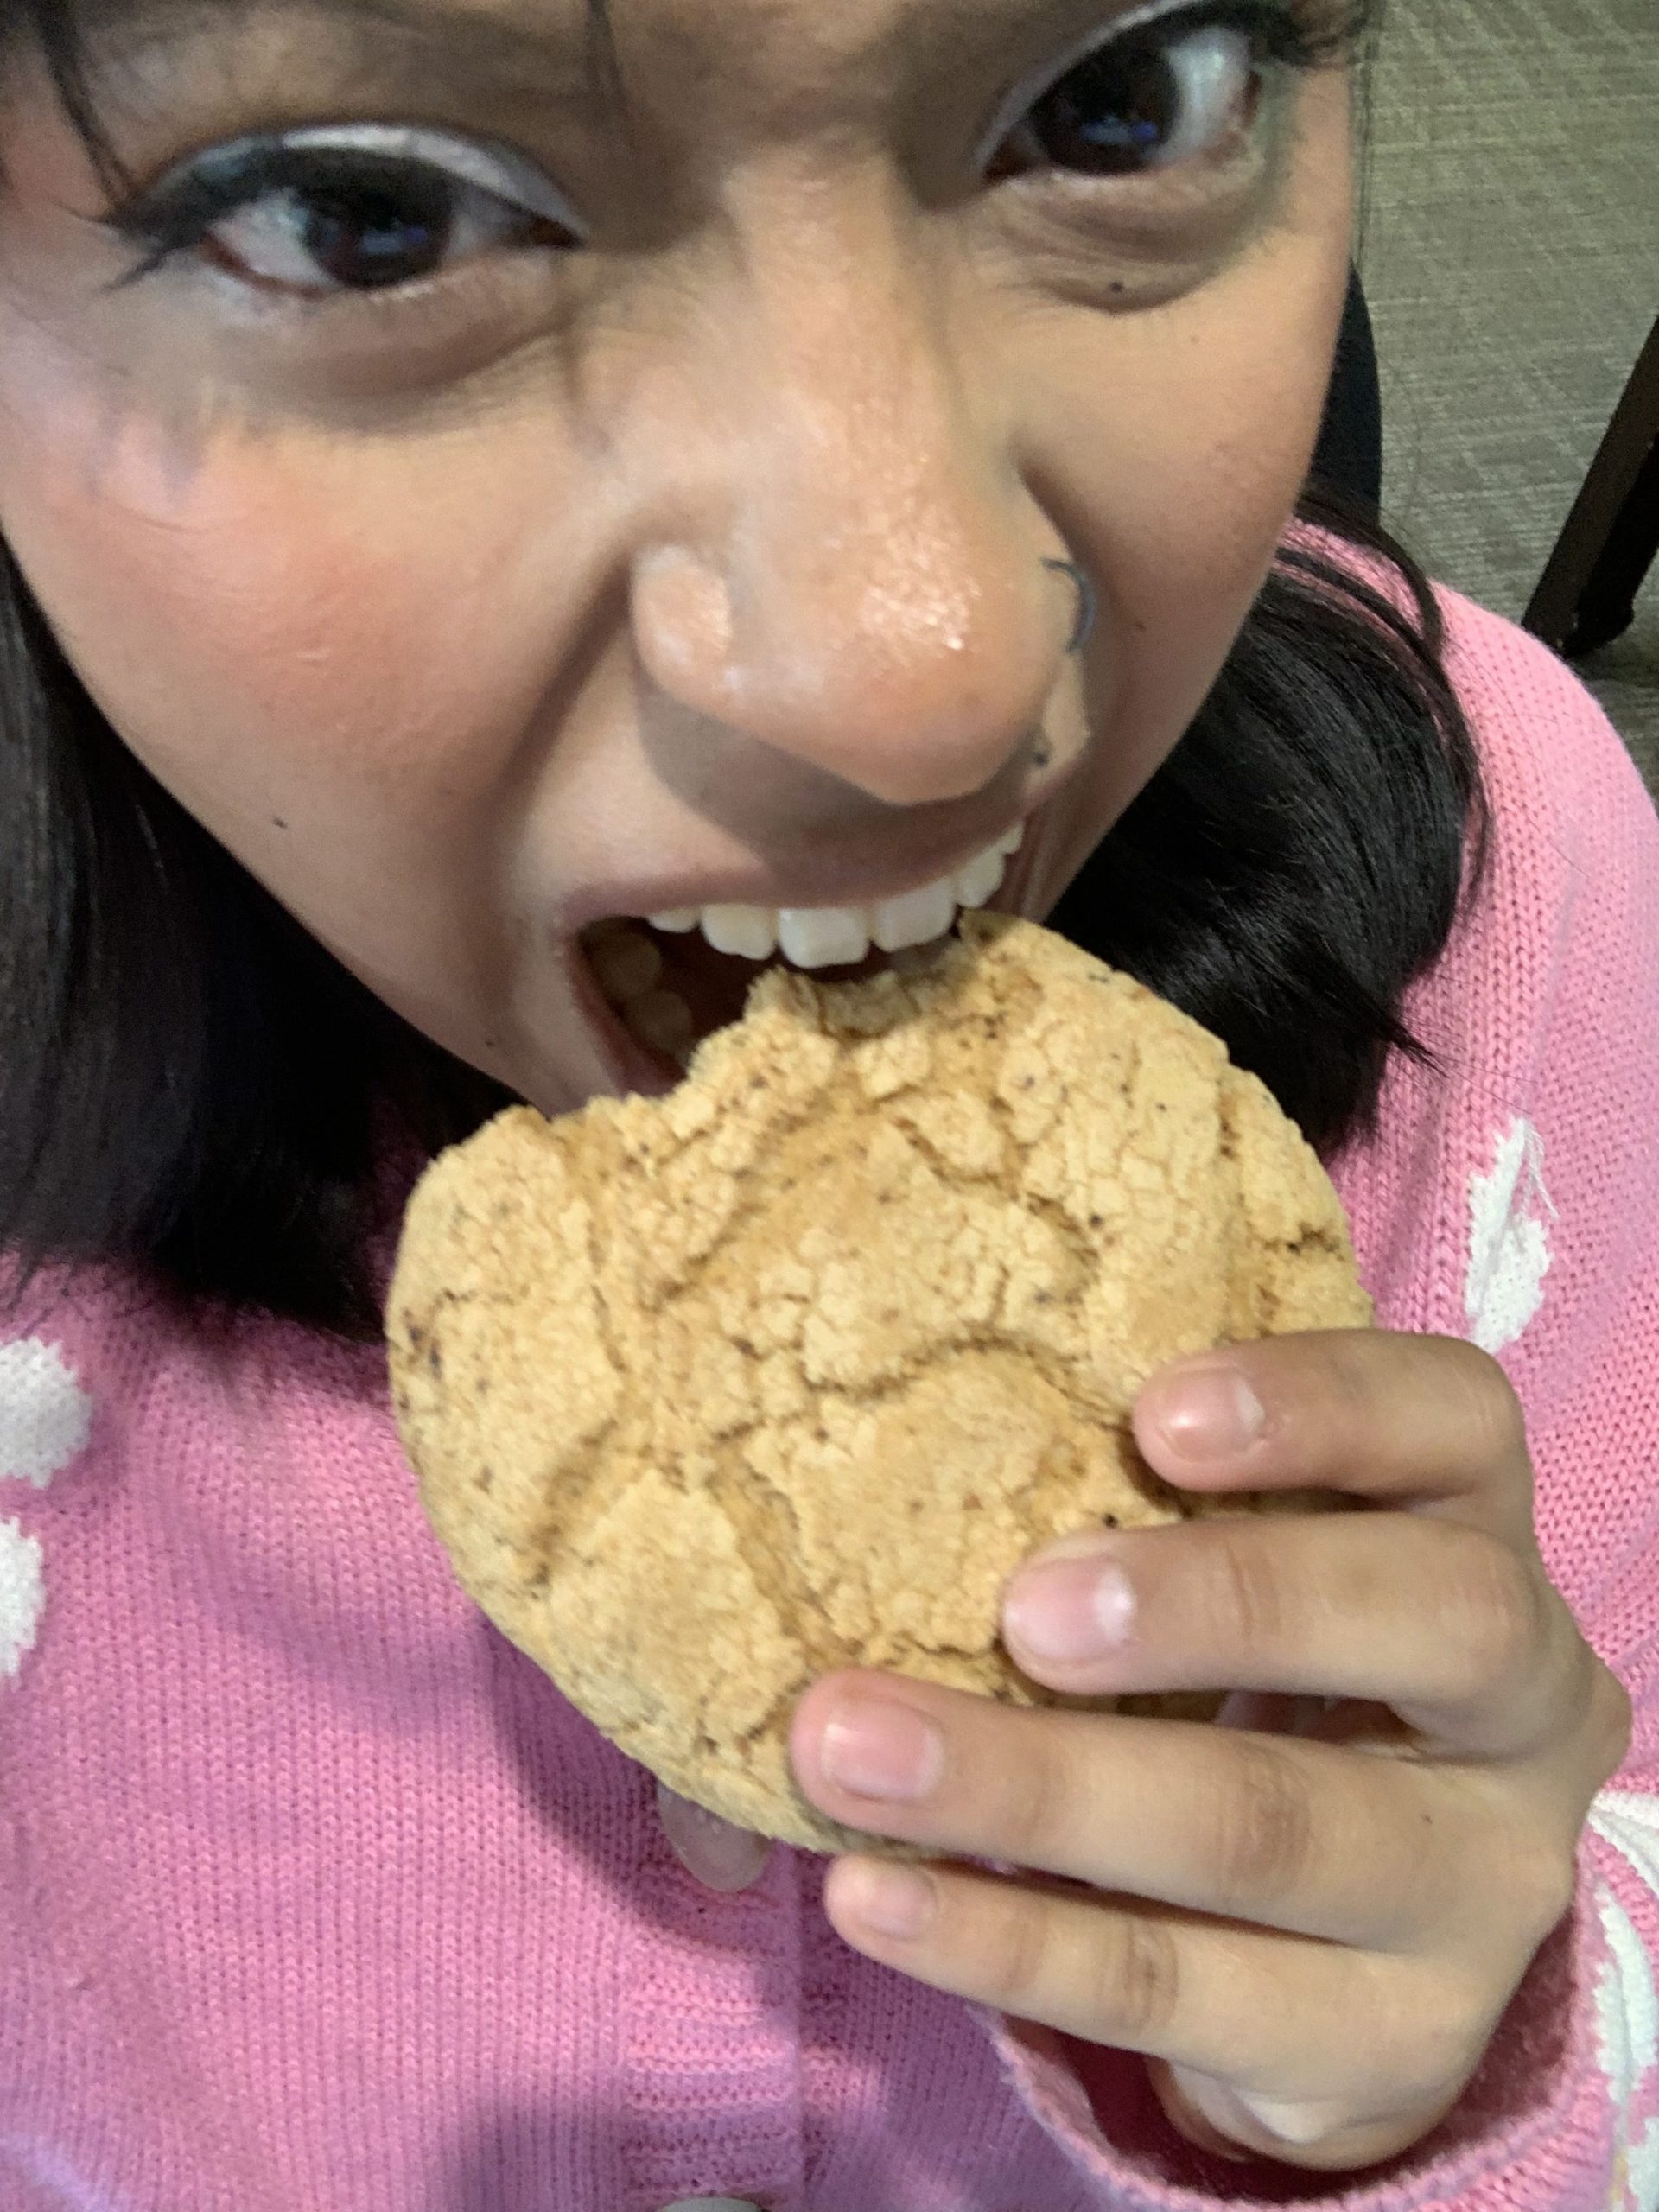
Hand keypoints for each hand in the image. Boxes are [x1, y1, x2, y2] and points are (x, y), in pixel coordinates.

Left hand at [784, 1331, 1632, 2172]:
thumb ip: (1120, 1490)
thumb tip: (875, 1434)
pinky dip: (1005, 1939)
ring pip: (1277, 1831)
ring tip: (856, 1755)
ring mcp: (1479, 1885)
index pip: (1457, 1422)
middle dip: (1220, 1604)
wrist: (1335, 1939)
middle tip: (1022, 1611)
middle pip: (1433, 1622)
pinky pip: (1179, 1987)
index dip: (1324, 1405)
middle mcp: (1522, 1700)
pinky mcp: (1392, 2040)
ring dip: (1044, 1790)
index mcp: (1475, 1527)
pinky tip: (875, 1893)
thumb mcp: (1231, 1559)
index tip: (1153, 1416)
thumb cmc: (1239, 1670)